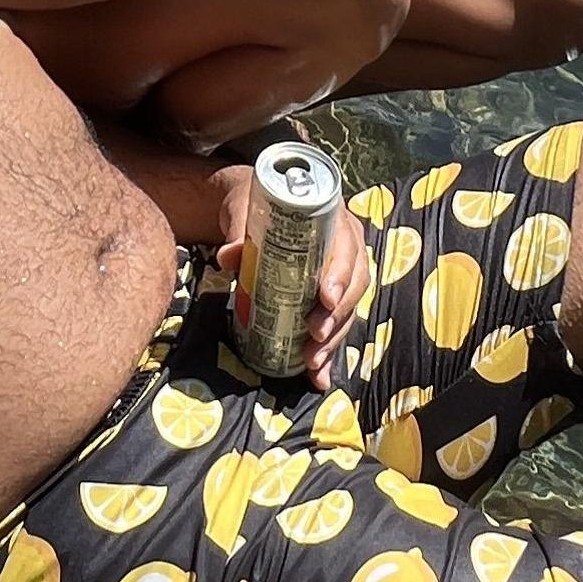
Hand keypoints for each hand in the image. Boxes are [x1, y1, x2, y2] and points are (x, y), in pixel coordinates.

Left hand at [214, 173, 371, 388]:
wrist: (250, 210)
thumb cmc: (254, 204)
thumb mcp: (245, 210)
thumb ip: (239, 231)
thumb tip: (229, 255)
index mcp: (333, 220)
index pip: (347, 248)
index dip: (341, 275)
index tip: (325, 298)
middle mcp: (345, 247)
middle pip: (353, 285)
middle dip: (337, 316)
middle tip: (315, 337)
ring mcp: (339, 274)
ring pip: (348, 309)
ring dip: (334, 339)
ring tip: (313, 362)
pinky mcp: (327, 297)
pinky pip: (336, 324)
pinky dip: (329, 352)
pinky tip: (320, 377)